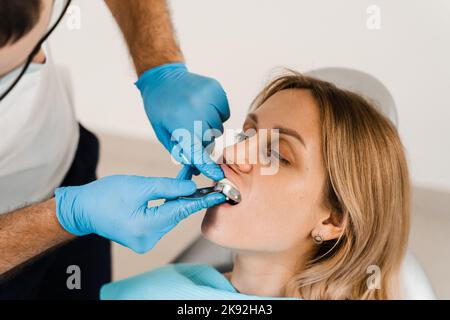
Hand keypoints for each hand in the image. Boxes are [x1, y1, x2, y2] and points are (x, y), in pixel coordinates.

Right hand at [54, 175, 224, 252]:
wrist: (81, 209)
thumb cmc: (105, 195)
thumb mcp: (139, 186)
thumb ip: (168, 187)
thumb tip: (192, 187)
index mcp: (146, 227)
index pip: (181, 211)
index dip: (202, 200)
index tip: (221, 194)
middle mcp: (148, 239)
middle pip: (176, 214)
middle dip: (189, 196)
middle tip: (205, 179)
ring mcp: (145, 242)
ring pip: (170, 217)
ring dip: (177, 200)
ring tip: (188, 182)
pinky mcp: (143, 238)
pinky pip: (161, 220)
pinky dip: (167, 206)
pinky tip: (173, 194)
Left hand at [136, 63, 229, 180]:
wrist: (163, 77)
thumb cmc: (160, 108)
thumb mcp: (163, 133)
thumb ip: (180, 151)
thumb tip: (197, 169)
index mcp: (179, 122)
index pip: (197, 151)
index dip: (207, 166)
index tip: (216, 175)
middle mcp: (195, 109)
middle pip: (210, 140)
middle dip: (202, 141)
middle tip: (190, 131)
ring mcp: (208, 97)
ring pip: (219, 128)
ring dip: (209, 127)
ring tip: (195, 116)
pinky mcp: (216, 89)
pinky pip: (225, 113)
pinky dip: (216, 114)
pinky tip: (204, 107)